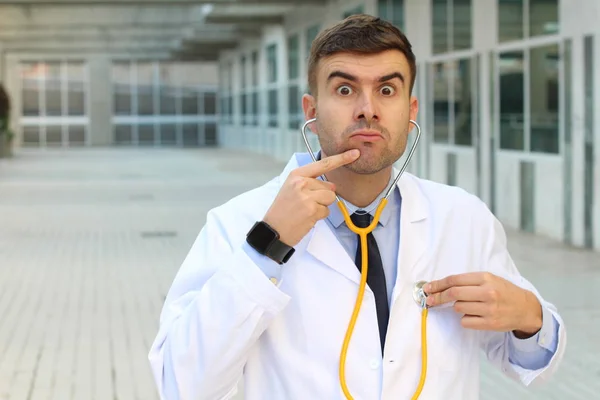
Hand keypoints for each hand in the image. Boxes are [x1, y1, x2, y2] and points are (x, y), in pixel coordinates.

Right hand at [263, 149, 360, 246]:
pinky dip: (319, 216)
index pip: (323, 164)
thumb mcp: (291, 189)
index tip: (355, 153)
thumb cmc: (283, 210)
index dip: (341, 158)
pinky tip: (306, 218)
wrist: (273, 229)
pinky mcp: (312, 209)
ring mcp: (307, 196)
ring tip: (306, 210)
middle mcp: (301, 183)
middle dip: (323, 196)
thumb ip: (311, 183)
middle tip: (305, 204)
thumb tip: (332, 186)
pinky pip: (326, 211)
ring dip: (322, 206)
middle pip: (329, 186)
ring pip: (330, 198)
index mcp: (296, 175)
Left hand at [424, 272, 542, 337]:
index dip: (438, 284)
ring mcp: (489, 309)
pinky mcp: (490, 323)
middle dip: (438, 297)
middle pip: (453, 294)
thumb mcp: (489, 279)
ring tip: (469, 306)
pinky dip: (465, 319)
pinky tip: (474, 315)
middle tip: (430, 300)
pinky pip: (465, 321)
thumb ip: (469, 281)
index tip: (428, 287)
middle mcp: (487, 292)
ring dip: (457, 307)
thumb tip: (442, 286)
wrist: (525, 308)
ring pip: (458, 308)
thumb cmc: (504, 292)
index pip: (455, 280)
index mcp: (485, 278)